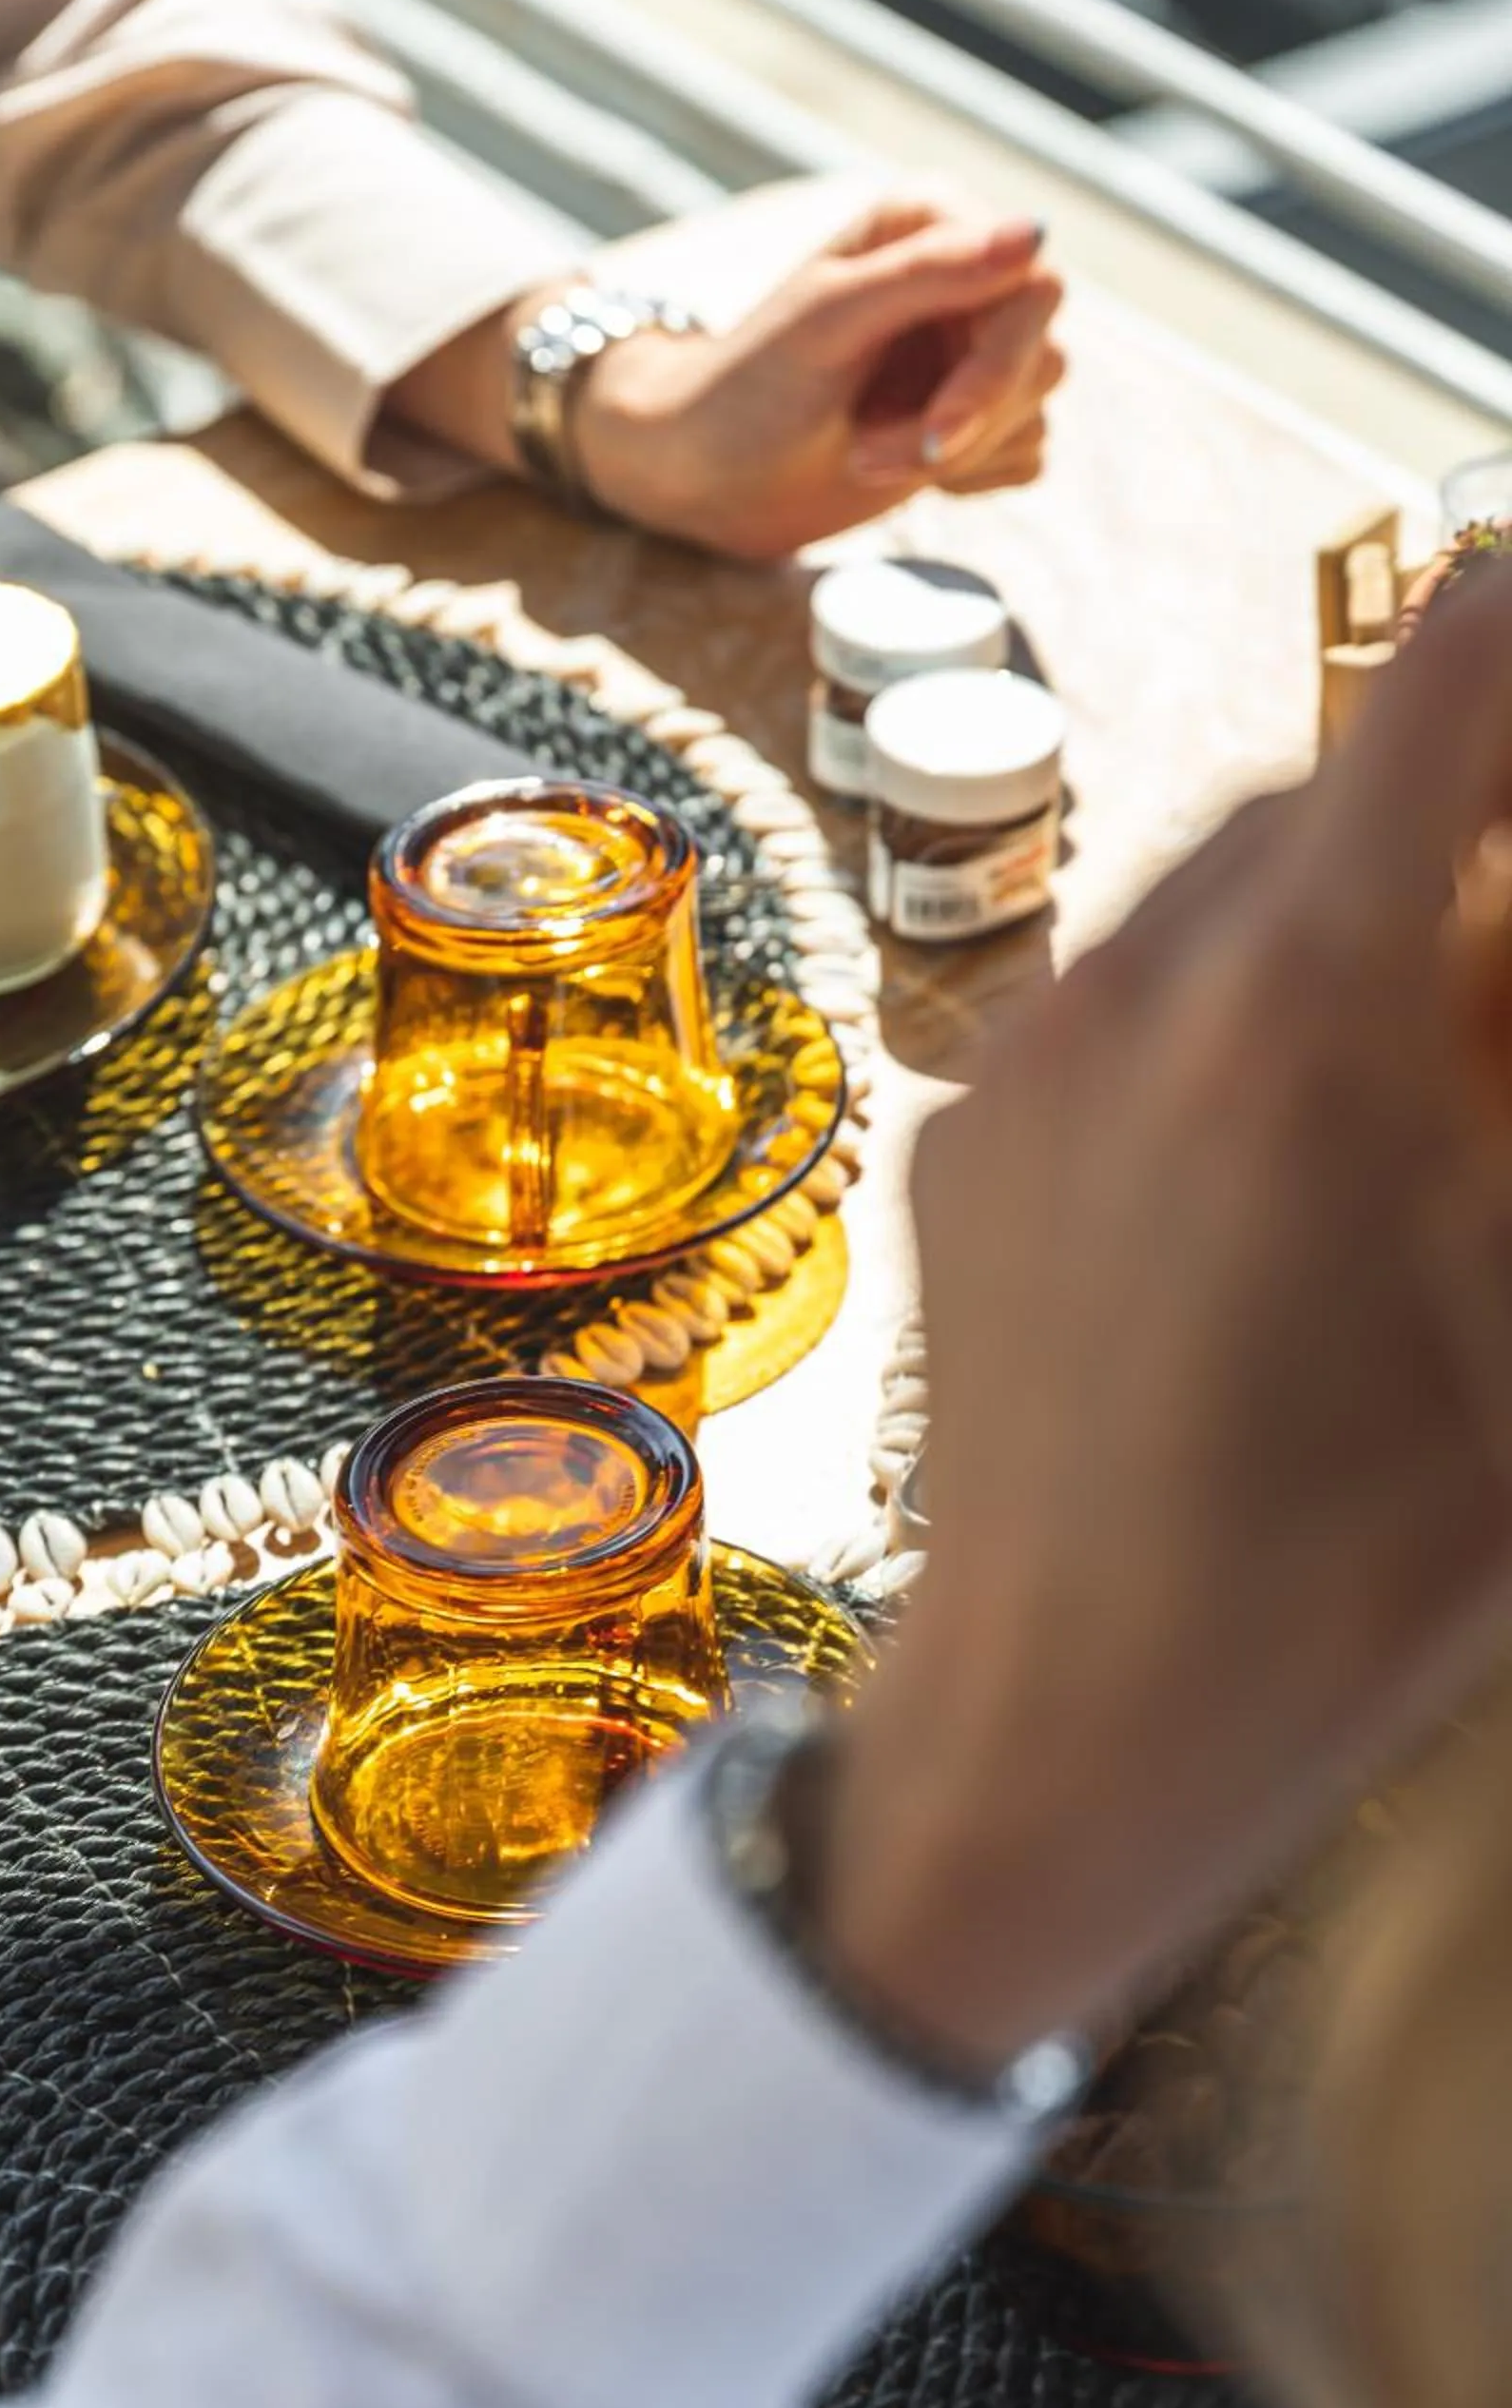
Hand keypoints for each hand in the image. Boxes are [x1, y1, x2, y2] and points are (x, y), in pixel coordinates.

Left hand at [580, 194, 1064, 552]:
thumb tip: (1036, 233)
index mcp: (931, 225)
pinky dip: (967, 477)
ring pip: (1035, 409)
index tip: (937, 432)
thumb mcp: (830, 322)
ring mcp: (967, 350)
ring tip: (863, 457)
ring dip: (957, 455)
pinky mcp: (969, 417)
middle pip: (1040, 354)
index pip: (1032, 283)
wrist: (700, 474)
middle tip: (869, 458)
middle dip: (966, 423)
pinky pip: (1024, 453)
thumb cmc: (745, 389)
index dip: (997, 365)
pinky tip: (892, 469)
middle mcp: (962, 278)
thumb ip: (929, 273)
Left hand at [815, 570, 1511, 2068]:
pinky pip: (1112, 1007)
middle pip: (1328, 790)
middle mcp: (1122, 990)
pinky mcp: (951, 1145)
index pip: (1449, 677)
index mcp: (1297, 1003)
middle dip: (1461, 821)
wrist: (1062, 1730)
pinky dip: (1220, 1022)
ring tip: (1413, 1082)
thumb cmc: (1345, 1569)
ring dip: (1338, 928)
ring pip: (1212, 897)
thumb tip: (1507, 956)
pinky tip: (1271, 1173)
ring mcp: (1011, 1065)